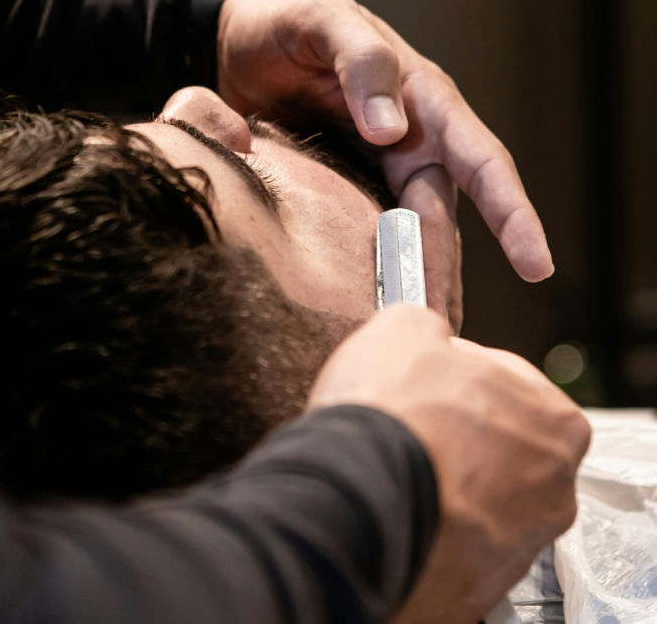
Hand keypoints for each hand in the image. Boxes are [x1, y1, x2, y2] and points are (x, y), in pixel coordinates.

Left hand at [217, 0, 552, 311]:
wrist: (238, 43)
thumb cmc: (289, 25)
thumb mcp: (324, 21)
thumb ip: (362, 61)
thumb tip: (392, 129)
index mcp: (424, 101)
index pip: (481, 161)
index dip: (512, 212)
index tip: (537, 264)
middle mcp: (411, 141)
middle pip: (446, 216)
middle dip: (449, 272)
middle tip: (446, 332)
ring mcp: (377, 170)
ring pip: (409, 234)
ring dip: (413, 280)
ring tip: (412, 334)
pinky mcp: (342, 190)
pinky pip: (365, 234)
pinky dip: (371, 269)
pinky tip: (366, 310)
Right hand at [307, 305, 590, 623]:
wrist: (357, 504)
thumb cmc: (393, 414)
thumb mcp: (405, 327)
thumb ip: (431, 327)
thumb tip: (427, 339)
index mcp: (557, 423)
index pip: (509, 380)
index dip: (461, 369)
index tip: (429, 372)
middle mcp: (554, 492)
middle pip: (503, 442)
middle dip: (463, 429)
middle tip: (414, 418)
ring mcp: (519, 547)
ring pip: (483, 497)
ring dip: (450, 480)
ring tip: (401, 464)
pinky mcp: (480, 587)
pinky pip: (457, 541)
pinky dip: (434, 524)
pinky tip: (399, 502)